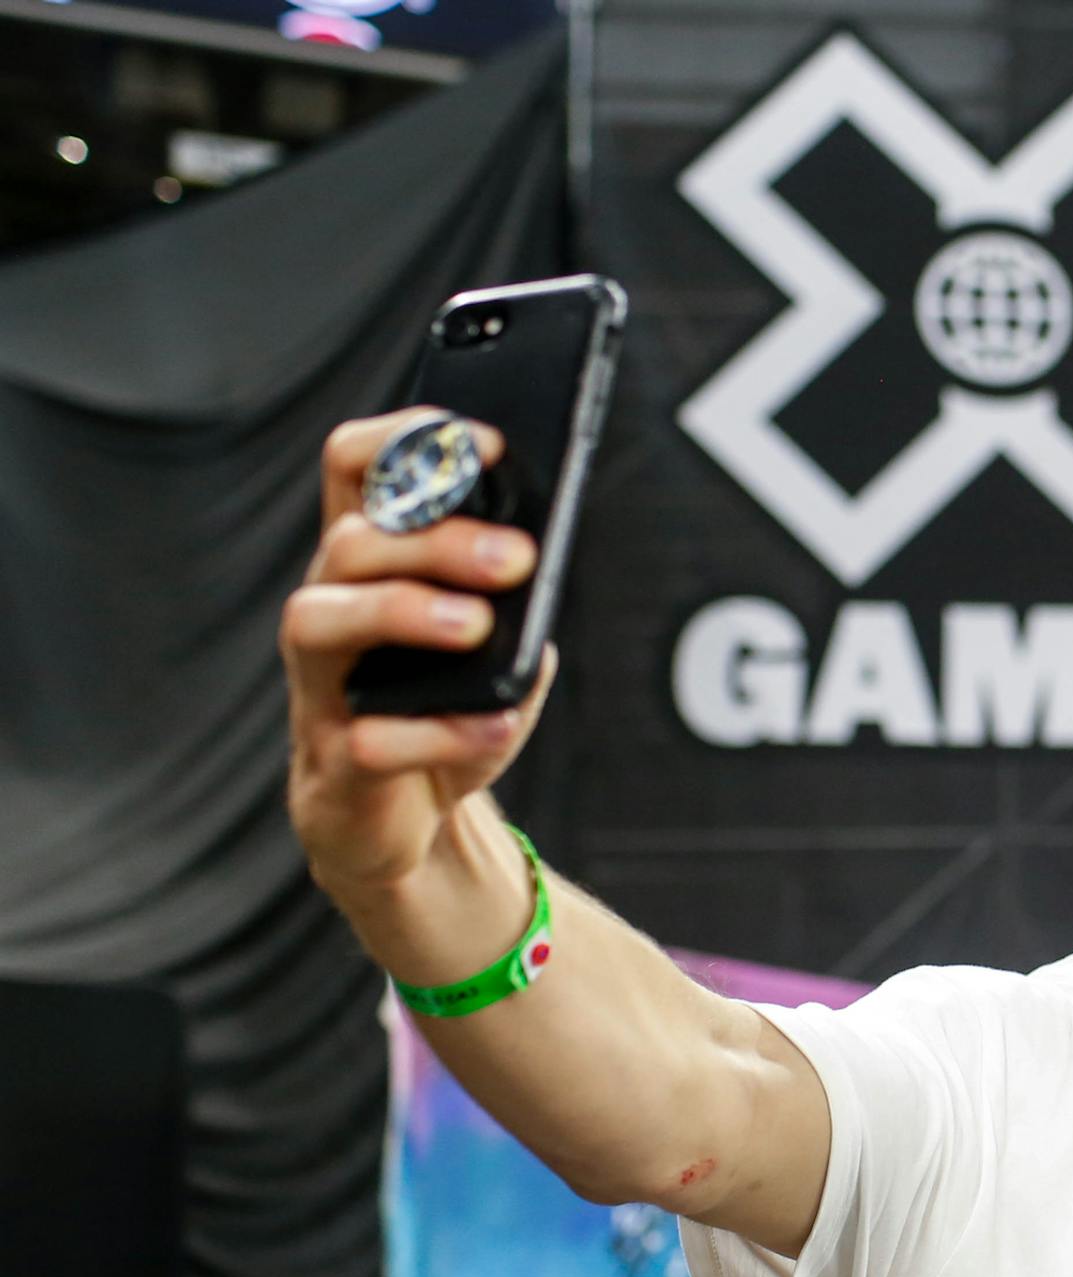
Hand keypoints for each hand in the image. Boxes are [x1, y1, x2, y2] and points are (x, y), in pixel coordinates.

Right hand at [281, 410, 552, 894]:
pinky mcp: (334, 761)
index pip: (355, 468)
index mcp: (371, 566)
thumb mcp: (501, 651)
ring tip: (476, 627)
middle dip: (436, 540)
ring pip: (317, 619)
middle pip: (351, 542)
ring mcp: (320, 686)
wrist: (408, 823)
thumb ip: (518, 608)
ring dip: (402, 611)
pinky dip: (439, 733)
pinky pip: (368, 738)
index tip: (484, 443)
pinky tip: (492, 727)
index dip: (407, 439)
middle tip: (517, 557)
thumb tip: (536, 575)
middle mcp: (328, 609)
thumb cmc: (449, 713)